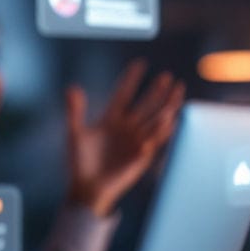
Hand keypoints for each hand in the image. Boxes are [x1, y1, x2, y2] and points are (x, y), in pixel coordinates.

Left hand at [66, 59, 183, 216]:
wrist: (86, 187)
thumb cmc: (80, 162)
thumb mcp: (75, 133)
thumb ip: (75, 111)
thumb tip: (72, 87)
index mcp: (110, 119)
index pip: (123, 94)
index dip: (131, 79)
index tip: (140, 63)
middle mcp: (126, 128)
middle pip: (144, 105)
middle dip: (156, 91)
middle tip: (167, 76)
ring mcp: (135, 141)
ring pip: (154, 119)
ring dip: (166, 106)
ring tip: (177, 91)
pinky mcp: (141, 156)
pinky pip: (154, 140)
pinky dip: (162, 130)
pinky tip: (171, 119)